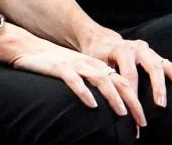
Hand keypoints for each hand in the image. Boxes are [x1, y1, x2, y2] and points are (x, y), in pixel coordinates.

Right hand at [0, 28, 147, 127]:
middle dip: (133, 102)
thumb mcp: (77, 73)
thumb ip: (92, 85)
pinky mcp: (59, 68)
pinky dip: (84, 92)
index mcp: (96, 67)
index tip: (143, 121)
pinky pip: (74, 79)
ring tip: (122, 113)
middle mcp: (90, 65)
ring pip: (101, 78)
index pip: (123, 82)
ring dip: (113, 96)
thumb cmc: (53, 65)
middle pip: (118, 80)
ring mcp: (75, 65)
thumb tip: (107, 107)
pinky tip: (91, 104)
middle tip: (142, 123)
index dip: (135, 101)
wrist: (28, 48)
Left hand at [81, 28, 171, 107]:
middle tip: (161, 105)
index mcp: (122, 50)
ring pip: (168, 66)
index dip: (131, 96)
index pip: (129, 75)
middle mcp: (139, 48)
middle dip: (158, 87)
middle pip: (153, 67)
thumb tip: (110, 105)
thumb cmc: (97, 56)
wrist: (102, 40)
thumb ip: (104, 81)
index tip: (134, 117)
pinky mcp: (157, 57)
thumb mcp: (96, 66)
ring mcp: (150, 51)